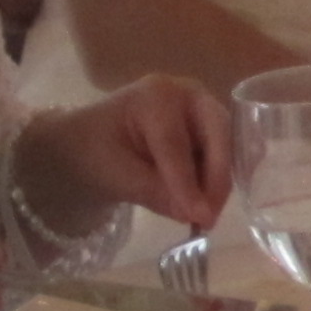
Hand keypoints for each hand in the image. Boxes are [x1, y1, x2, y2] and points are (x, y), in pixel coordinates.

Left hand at [28, 76, 229, 226]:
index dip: (188, 183)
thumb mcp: (116, 175)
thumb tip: (195, 214)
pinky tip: (204, 204)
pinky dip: (215, 179)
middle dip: (217, 177)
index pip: (175, 143)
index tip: (201, 217)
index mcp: (155, 96)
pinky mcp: (206, 126)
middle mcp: (186, 93)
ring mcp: (200, 108)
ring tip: (206, 215)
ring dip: (219, 181)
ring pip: (225, 144)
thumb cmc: (93, 152)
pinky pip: (221, 152)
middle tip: (211, 216)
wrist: (85, 142)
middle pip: (216, 134)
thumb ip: (156, 192)